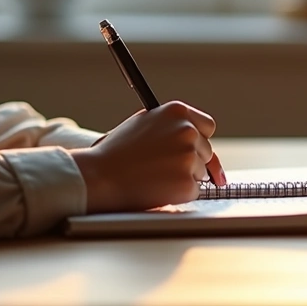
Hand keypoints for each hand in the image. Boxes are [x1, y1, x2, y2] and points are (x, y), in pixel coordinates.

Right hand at [71, 101, 226, 213]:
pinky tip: (156, 188)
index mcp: (177, 111)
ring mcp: (189, 157)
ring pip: (201, 173)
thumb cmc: (116, 152)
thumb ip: (171, 127)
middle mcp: (188, 131)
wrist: (99, 176)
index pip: (207, 125)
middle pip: (206, 151)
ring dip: (184, 177)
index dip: (199, 139)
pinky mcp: (187, 183)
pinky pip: (193, 191)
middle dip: (191, 160)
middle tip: (161, 166)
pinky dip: (179, 194)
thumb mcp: (144, 124)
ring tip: (153, 175)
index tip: (192, 148)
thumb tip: (198, 141)